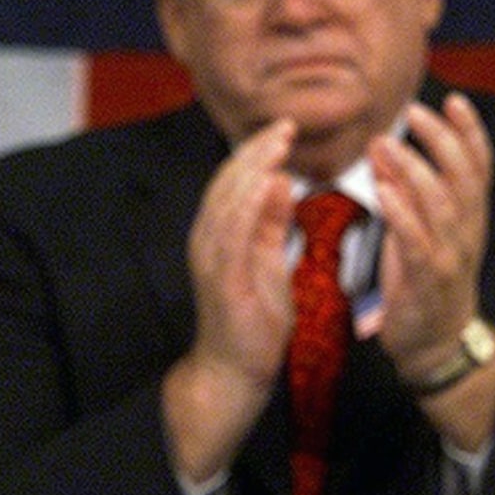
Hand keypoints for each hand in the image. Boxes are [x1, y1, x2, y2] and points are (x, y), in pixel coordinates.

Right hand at [163, 120, 297, 482]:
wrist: (236, 370)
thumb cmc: (254, 319)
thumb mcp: (267, 260)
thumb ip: (270, 223)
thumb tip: (281, 182)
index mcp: (221, 233)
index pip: (236, 181)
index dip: (258, 153)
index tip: (286, 129)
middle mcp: (208, 239)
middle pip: (228, 182)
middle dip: (257, 150)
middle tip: (286, 124)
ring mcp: (211, 257)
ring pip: (227, 200)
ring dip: (253, 167)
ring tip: (279, 142)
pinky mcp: (222, 278)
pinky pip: (233, 232)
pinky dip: (248, 204)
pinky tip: (268, 182)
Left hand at [370, 93, 494, 380]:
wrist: (435, 343)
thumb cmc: (423, 281)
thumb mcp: (418, 230)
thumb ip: (403, 191)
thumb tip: (380, 145)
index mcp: (469, 217)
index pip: (478, 166)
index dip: (470, 132)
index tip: (455, 100)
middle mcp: (467, 231)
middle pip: (464, 177)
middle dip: (441, 140)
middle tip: (414, 113)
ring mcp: (451, 256)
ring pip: (441, 204)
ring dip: (414, 170)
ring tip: (385, 144)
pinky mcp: (428, 280)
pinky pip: (418, 242)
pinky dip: (402, 213)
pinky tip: (382, 190)